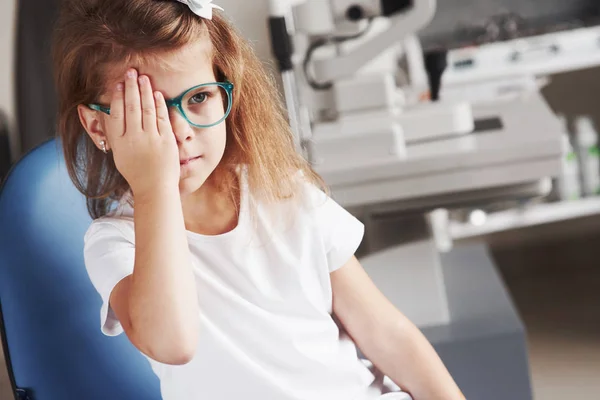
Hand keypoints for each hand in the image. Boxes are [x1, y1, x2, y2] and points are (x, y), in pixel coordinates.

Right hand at [104, 69, 179, 196]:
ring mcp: (151, 139)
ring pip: (147, 109)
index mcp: (119, 143)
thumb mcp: (120, 155)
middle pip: (131, 107)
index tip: (119, 84)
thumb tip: (111, 115)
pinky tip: (156, 94)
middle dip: (131, 87)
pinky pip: (162, 118)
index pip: (116, 114)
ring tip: (143, 78)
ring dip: (145, 91)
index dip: (118, 97)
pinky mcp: (166, 141)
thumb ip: (116, 136)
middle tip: (131, 72)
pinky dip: (159, 104)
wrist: (154, 188)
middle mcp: (134, 139)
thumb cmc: (137, 172)